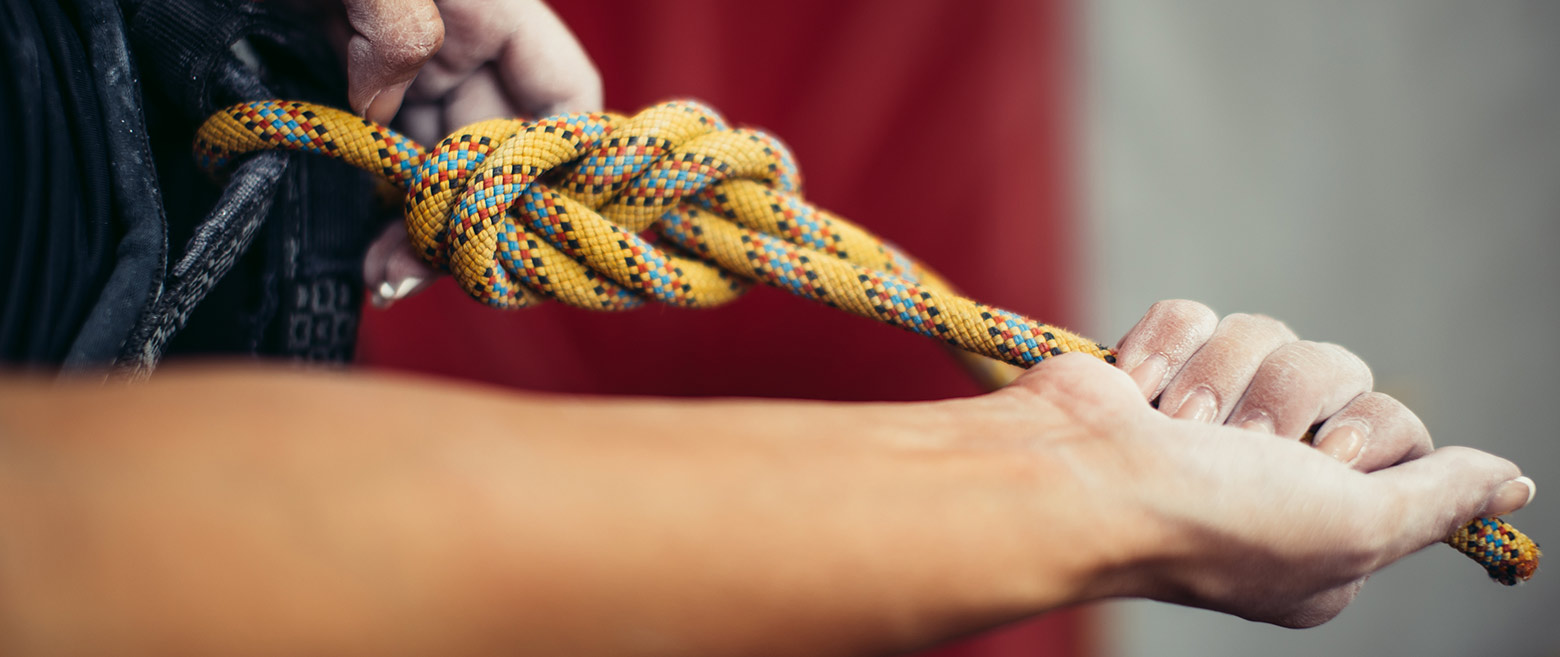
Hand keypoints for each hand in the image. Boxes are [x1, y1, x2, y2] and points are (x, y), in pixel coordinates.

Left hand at [307, 0, 601, 306]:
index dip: (567, 165)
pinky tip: (372, 250)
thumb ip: (395, 30)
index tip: (526, 224)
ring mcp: (411, 67)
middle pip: (506, 148)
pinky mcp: (356, 85)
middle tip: (425, 270)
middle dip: (479, 217)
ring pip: (448, 164)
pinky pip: (392, 159)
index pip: (568, 97)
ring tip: (387, 273)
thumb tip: (385, 111)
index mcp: (493, 9)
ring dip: (428, 225)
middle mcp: (463, 42)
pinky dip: (387, 207)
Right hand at [986, 301, 1533, 625]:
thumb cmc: (1209, 518)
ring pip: (1267, 335)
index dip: (1362, 436)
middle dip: (1282, 402)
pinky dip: (1164, 348)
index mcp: (1323, 527)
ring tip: (1173, 426)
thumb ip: (1439, 500)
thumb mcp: (1354, 529)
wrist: (1076, 476)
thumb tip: (1515, 486)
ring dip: (1216, 379)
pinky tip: (1137, 393)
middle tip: (1236, 446)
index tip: (1320, 465)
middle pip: (1335, 372)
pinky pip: (1197, 314)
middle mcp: (1268, 472)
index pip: (1398, 434)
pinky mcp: (1157, 367)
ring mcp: (1209, 417)